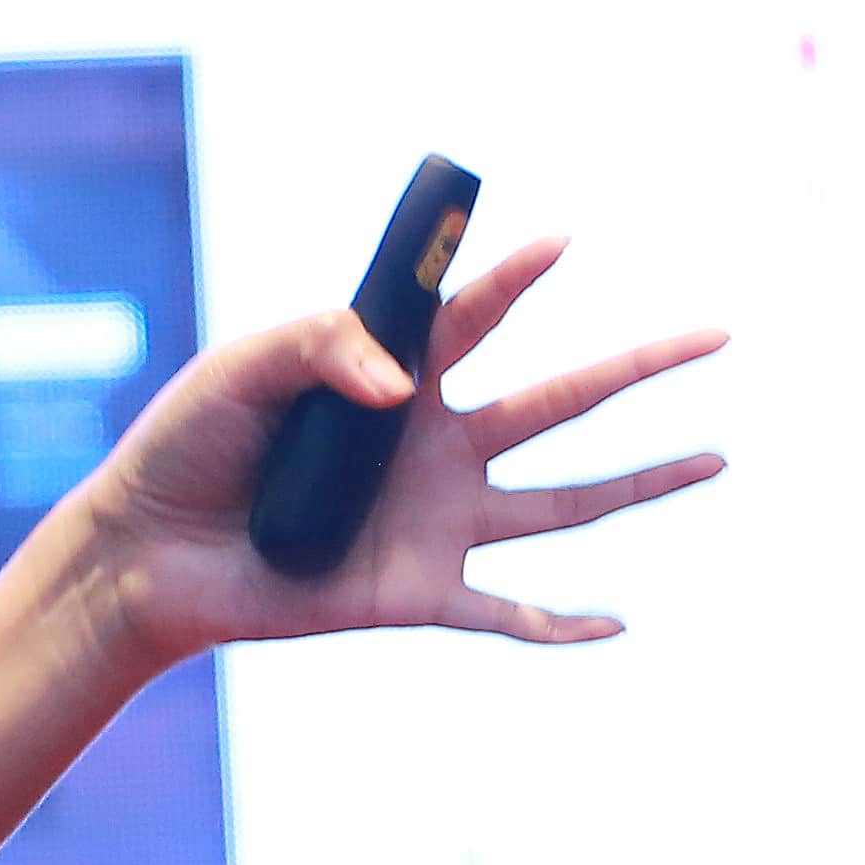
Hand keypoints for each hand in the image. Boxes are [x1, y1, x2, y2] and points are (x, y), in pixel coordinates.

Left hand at [71, 238, 726, 672]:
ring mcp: (437, 520)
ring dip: (644, 483)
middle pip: (560, 399)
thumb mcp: (238, 375)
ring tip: (718, 457)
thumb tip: (405, 387)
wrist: (146, 551)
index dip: (516, 274)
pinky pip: (505, 614)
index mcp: (395, 379)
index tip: (564, 238)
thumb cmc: (187, 446)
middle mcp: (435, 445)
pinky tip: (619, 624)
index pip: (472, 315)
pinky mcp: (416, 591)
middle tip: (717, 332)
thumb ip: (317, 348)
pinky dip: (563, 626)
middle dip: (640, 366)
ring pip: (565, 502)